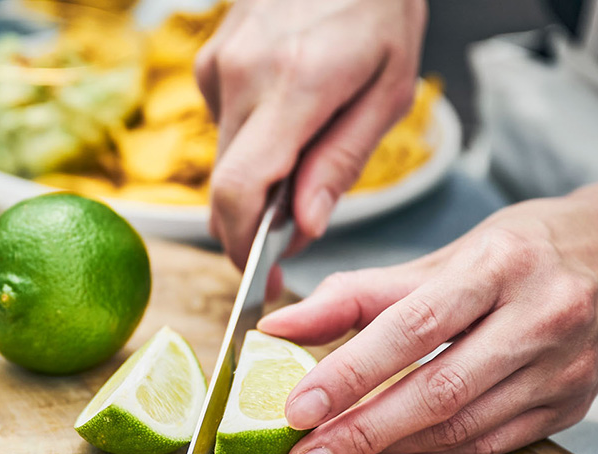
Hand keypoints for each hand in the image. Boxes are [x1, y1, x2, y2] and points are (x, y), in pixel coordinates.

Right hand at [195, 0, 425, 269]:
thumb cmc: (378, 9)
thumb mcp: (388, 90)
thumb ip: (341, 163)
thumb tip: (303, 228)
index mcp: (295, 85)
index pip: (240, 191)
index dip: (243, 249)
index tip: (264, 282)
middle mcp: (242, 76)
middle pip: (224, 189)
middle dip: (252, 230)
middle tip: (290, 246)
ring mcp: (217, 66)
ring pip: (223, 162)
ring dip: (256, 184)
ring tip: (308, 154)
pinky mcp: (209, 62)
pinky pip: (224, 128)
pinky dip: (252, 145)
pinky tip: (289, 116)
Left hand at [258, 196, 597, 453]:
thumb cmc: (527, 249)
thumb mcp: (447, 253)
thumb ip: (360, 292)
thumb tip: (280, 328)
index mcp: (500, 265)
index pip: (413, 326)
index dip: (350, 372)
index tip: (295, 407)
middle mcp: (541, 318)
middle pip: (436, 390)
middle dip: (359, 433)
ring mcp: (563, 370)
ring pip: (461, 426)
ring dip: (390, 448)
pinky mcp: (572, 407)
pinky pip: (488, 443)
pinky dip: (432, 451)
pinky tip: (392, 450)